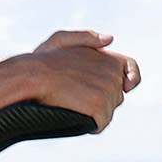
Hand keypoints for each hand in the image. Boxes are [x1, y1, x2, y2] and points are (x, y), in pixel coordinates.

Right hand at [7, 30, 138, 130]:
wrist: (30, 76)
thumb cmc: (41, 61)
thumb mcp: (61, 40)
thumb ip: (86, 37)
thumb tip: (109, 39)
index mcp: (107, 57)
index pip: (131, 69)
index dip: (129, 80)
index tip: (124, 87)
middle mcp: (113, 72)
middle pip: (116, 96)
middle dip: (100, 100)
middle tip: (77, 96)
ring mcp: (108, 89)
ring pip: (108, 111)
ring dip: (93, 113)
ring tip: (72, 104)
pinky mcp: (99, 104)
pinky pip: (101, 123)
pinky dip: (90, 124)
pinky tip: (74, 116)